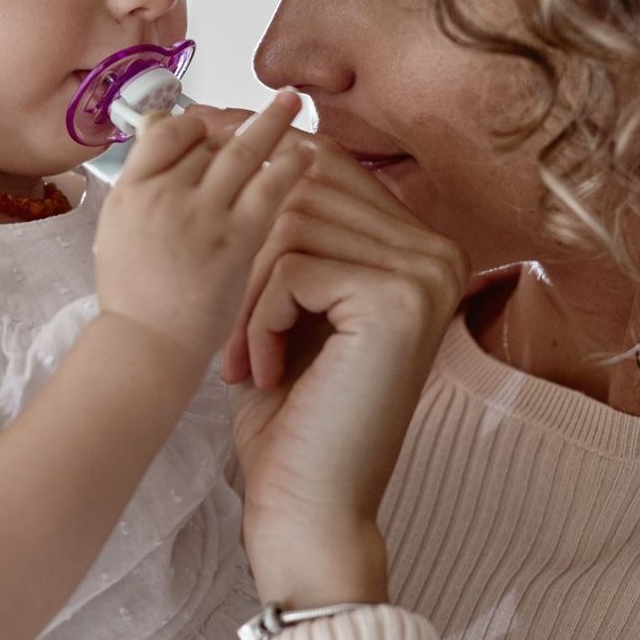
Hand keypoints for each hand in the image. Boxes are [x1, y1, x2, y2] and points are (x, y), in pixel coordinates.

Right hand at [93, 92, 309, 369]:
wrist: (146, 345)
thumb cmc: (133, 297)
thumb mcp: (116, 230)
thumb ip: (140, 183)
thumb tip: (157, 133)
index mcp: (130, 190)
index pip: (164, 132)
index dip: (193, 124)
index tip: (211, 125)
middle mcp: (164, 194)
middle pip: (206, 142)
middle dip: (238, 126)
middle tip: (266, 103)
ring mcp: (201, 214)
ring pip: (240, 152)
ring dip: (271, 121)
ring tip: (293, 102)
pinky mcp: (236, 238)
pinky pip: (268, 188)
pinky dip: (289, 164)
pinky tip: (308, 152)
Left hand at [218, 138, 467, 606]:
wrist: (310, 511)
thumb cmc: (292, 413)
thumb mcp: (289, 302)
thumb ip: (291, 226)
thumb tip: (250, 127)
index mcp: (419, 246)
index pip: (329, 164)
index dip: (257, 157)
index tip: (202, 146)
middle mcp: (437, 252)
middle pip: (307, 186)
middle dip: (241, 241)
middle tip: (216, 314)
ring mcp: (426, 274)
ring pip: (292, 223)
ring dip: (243, 292)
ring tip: (238, 357)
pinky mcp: (399, 300)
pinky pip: (292, 266)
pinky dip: (257, 319)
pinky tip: (260, 373)